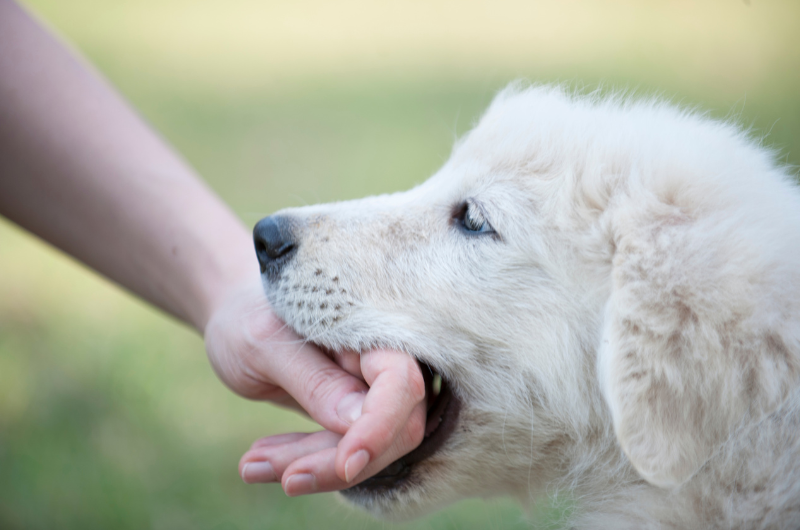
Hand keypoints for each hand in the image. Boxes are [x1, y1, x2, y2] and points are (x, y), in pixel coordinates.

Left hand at [204, 280, 426, 494]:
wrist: (238, 318)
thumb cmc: (248, 318)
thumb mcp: (265, 345)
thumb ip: (315, 381)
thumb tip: (358, 423)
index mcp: (371, 330)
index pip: (400, 383)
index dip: (380, 427)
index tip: (345, 464)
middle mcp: (382, 360)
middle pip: (392, 428)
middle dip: (333, 459)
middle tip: (265, 470)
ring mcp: (372, 390)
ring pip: (367, 449)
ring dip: (311, 465)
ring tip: (249, 465)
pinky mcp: (354, 415)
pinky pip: (343, 450)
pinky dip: (303, 461)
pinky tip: (257, 461)